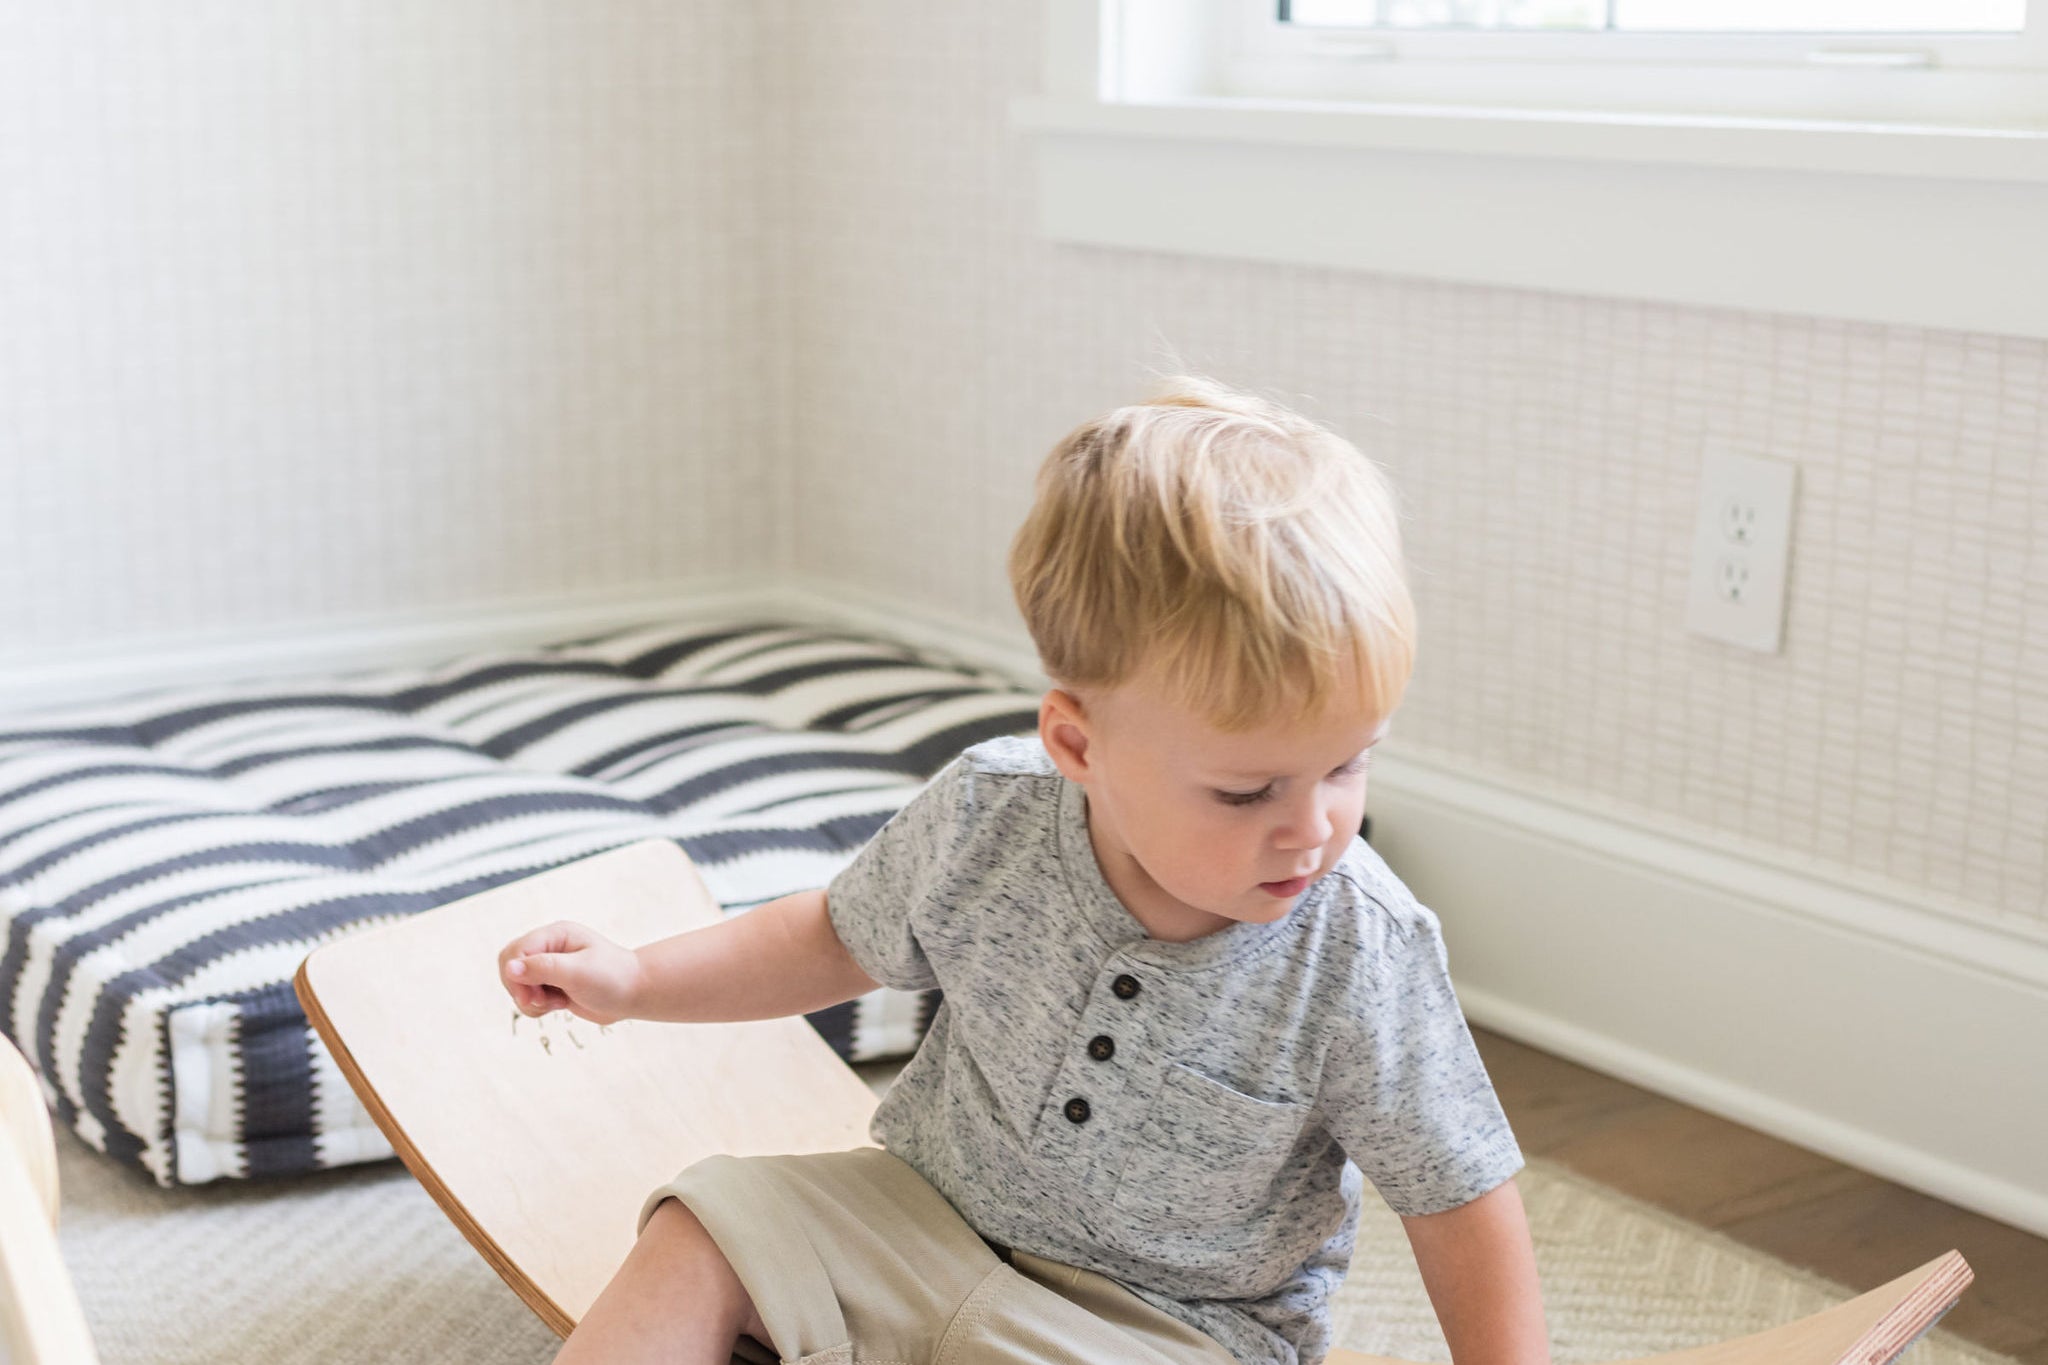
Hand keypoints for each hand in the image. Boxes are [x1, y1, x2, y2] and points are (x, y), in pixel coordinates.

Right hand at [498, 920, 643, 1025]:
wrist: (635, 994)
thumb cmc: (613, 978)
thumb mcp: (578, 972)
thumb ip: (543, 968)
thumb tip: (510, 968)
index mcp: (556, 934)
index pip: (516, 951)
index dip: (515, 976)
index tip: (531, 996)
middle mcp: (550, 948)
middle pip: (510, 967)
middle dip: (520, 989)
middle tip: (542, 1002)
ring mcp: (550, 967)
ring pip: (517, 985)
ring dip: (530, 1000)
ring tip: (556, 1002)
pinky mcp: (552, 985)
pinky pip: (529, 997)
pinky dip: (537, 1007)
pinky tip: (559, 1006)